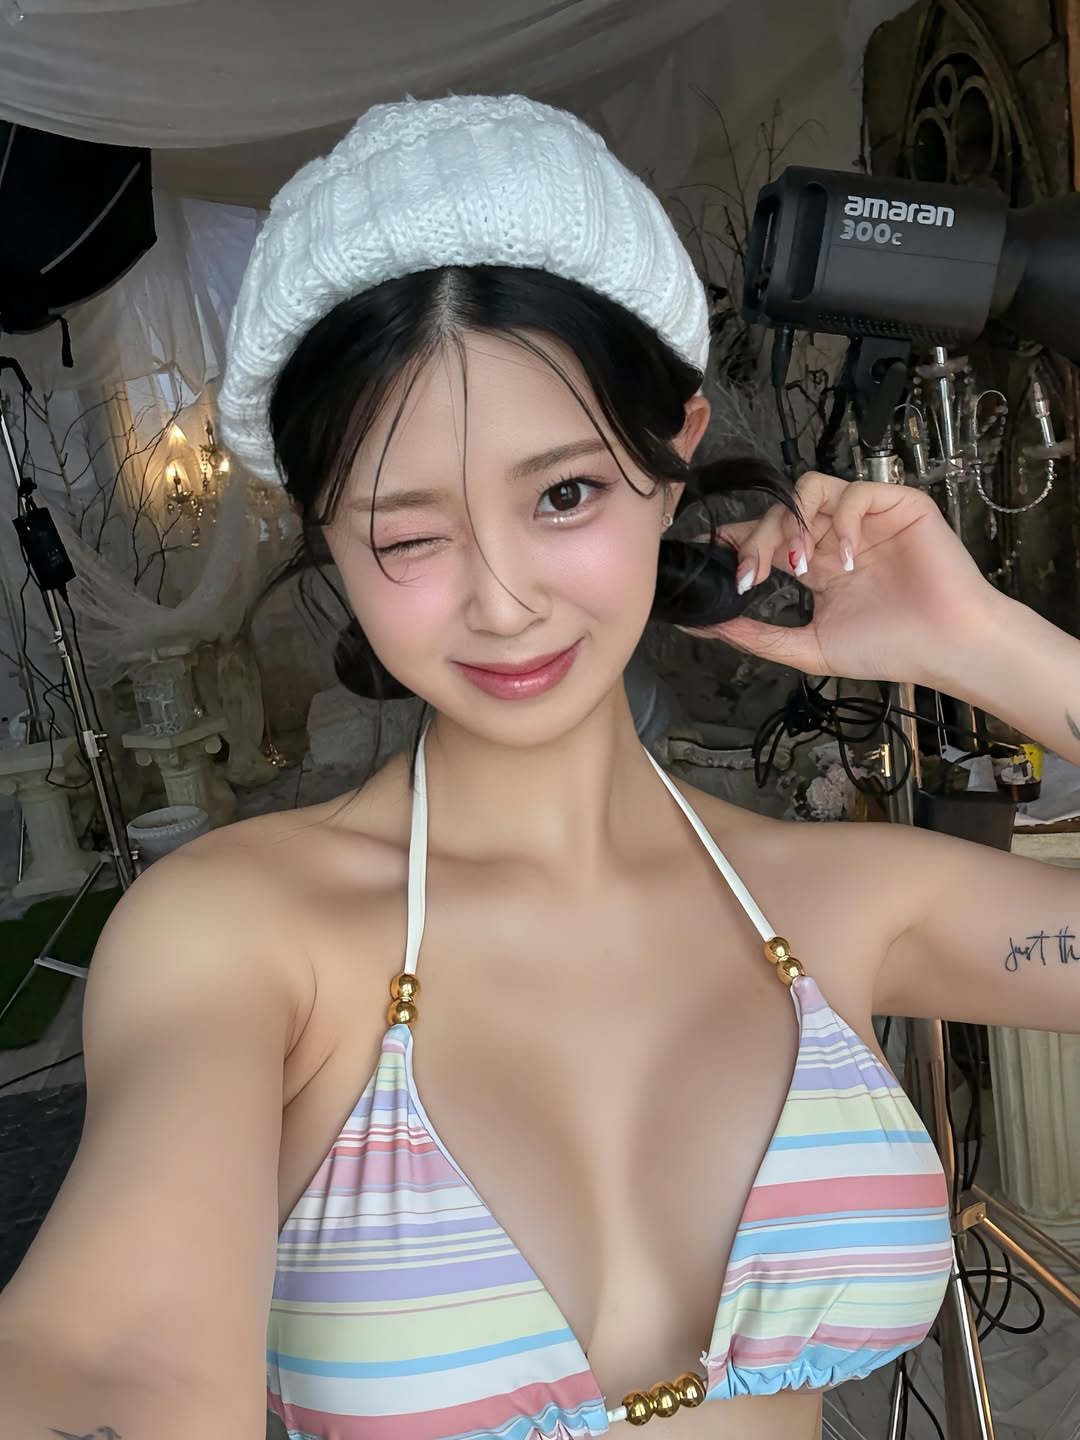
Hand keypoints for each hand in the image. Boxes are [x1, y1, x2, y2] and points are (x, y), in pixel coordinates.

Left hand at [682, 471, 996, 686]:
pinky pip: (856, 492)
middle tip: (752, 575)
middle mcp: (837, 535)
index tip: (711, 558)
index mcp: (817, 564)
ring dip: (794, 523)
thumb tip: (703, 625)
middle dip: (757, 540)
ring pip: (810, 490)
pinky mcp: (897, 505)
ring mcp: (865, 518)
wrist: (947, 647)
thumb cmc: (891, 649)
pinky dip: (842, 521)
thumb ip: (758, 636)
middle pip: (780, 512)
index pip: (768, 536)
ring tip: (799, 564)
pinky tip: (846, 559)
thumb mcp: (810, 647)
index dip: (739, 540)